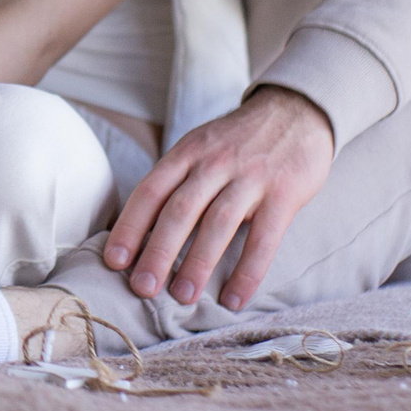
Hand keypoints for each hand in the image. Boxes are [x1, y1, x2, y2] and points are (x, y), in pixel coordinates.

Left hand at [102, 86, 333, 311]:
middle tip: (143, 289)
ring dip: (197, 263)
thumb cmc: (237, 142)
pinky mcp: (283, 193)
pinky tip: (233, 299)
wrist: (296, 111)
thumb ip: (176, 181)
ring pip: (217, 223)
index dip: (130, 227)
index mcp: (187, 153)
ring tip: (182, 296)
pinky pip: (263, 239)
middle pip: (179, 210)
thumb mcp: (200, 147)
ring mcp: (250, 177)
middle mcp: (214, 163)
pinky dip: (247, 272)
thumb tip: (141, 231)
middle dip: (158, 252)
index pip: (150, 191)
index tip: (114, 261)